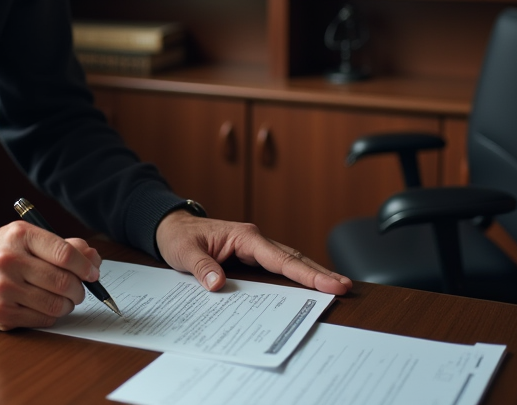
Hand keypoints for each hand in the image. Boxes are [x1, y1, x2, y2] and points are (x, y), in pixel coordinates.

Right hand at [0, 220, 102, 329]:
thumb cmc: (1, 255)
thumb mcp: (27, 239)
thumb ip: (62, 246)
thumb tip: (93, 258)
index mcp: (19, 235)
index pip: (64, 253)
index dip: (85, 266)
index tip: (92, 273)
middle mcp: (9, 261)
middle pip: (63, 281)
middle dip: (79, 288)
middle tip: (79, 289)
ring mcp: (4, 290)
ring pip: (56, 304)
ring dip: (68, 304)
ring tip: (63, 299)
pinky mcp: (1, 314)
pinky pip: (42, 320)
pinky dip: (51, 315)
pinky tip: (44, 306)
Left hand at [155, 210, 351, 295]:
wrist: (171, 227)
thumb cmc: (179, 237)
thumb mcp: (184, 253)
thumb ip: (201, 268)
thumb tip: (217, 284)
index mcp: (243, 236)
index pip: (280, 258)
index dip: (305, 273)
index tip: (329, 283)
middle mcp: (254, 240)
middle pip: (293, 258)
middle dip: (319, 273)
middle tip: (345, 287)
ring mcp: (254, 248)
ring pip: (289, 262)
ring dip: (311, 274)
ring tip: (337, 288)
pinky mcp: (251, 257)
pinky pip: (278, 267)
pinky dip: (295, 276)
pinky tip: (308, 288)